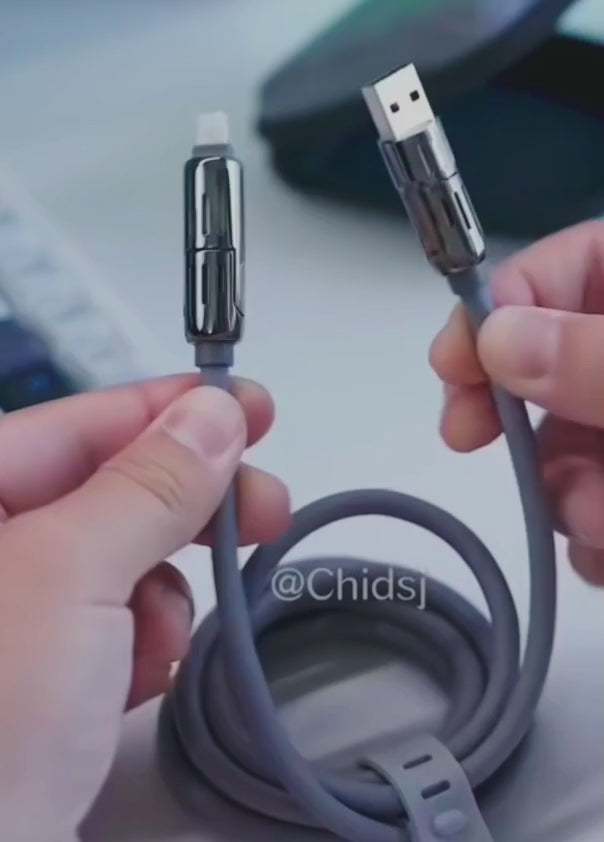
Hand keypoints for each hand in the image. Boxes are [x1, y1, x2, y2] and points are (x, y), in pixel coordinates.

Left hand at [0, 374, 289, 841]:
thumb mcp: (68, 576)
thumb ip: (146, 485)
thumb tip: (211, 415)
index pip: (77, 423)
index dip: (170, 409)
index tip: (247, 406)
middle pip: (106, 490)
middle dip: (186, 506)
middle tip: (264, 504)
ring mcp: (14, 617)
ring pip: (121, 562)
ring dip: (161, 592)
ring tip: (156, 639)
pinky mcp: (40, 673)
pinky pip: (115, 623)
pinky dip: (143, 642)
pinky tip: (139, 675)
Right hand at [430, 220, 603, 585]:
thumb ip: (598, 356)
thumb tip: (498, 338)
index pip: (565, 267)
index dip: (499, 304)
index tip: (452, 363)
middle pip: (553, 367)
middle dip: (522, 419)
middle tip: (471, 438)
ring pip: (572, 448)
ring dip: (565, 494)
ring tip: (598, 524)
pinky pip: (596, 507)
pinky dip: (590, 539)